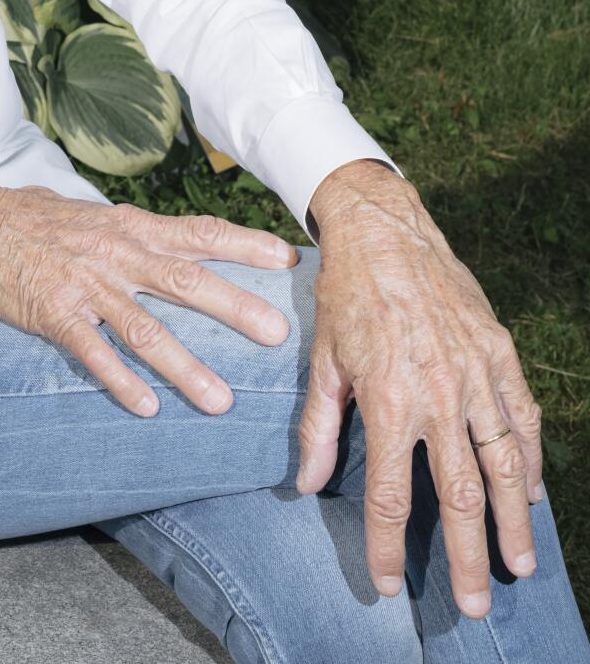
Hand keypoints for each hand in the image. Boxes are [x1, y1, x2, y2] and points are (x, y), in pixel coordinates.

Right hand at [0, 178, 297, 417]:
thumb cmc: (37, 220)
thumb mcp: (96, 215)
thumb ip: (139, 233)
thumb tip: (185, 243)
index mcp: (131, 228)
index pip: (198, 233)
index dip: (243, 245)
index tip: (286, 259)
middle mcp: (116, 253)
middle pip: (185, 281)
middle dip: (234, 308)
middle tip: (278, 335)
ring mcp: (86, 285)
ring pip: (144, 328)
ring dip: (185, 366)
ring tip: (221, 402)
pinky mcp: (55, 314)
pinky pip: (93, 352)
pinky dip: (120, 381)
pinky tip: (147, 408)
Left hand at [298, 160, 544, 621]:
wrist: (385, 231)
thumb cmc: (347, 296)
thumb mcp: (321, 361)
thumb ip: (319, 428)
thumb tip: (307, 484)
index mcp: (389, 401)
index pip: (392, 496)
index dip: (389, 547)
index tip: (391, 584)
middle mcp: (439, 394)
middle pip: (459, 495)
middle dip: (468, 556)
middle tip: (474, 605)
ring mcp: (475, 374)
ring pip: (502, 464)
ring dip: (512, 520)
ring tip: (519, 565)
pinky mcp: (498, 352)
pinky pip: (522, 417)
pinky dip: (528, 458)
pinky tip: (528, 491)